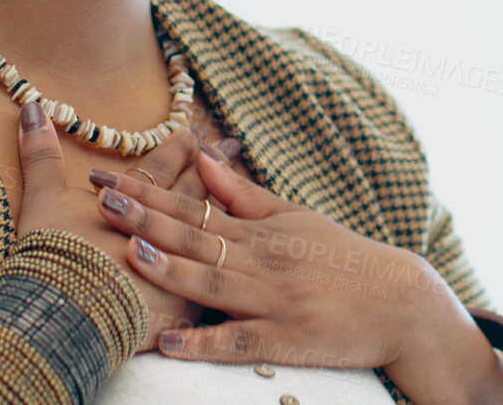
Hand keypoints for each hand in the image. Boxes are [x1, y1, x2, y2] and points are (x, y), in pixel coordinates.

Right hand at [11, 102, 212, 349]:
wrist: (69, 320)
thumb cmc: (55, 257)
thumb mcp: (43, 202)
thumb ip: (41, 155)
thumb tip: (32, 108)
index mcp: (136, 204)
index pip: (163, 169)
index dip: (178, 149)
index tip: (194, 131)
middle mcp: (166, 230)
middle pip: (193, 194)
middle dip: (210, 169)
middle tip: (229, 145)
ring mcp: (182, 267)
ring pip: (211, 233)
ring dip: (223, 209)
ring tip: (241, 190)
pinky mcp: (187, 306)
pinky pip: (213, 281)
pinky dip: (221, 267)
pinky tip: (235, 263)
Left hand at [92, 150, 502, 403]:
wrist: (399, 301)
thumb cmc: (343, 258)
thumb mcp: (295, 217)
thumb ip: (244, 194)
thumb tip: (201, 160)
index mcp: (259, 231)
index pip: (193, 206)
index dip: (148, 192)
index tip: (106, 178)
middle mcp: (262, 261)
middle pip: (196, 237)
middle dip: (147, 219)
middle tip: (103, 202)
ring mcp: (272, 301)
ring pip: (213, 284)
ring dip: (172, 270)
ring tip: (132, 256)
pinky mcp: (286, 339)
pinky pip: (240, 341)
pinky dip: (204, 342)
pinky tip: (172, 342)